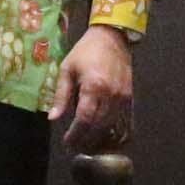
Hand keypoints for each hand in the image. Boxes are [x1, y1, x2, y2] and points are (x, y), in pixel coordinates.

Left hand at [49, 25, 133, 152]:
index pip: (84, 120)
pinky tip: (108, 140)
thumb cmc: (86, 51)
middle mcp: (111, 95)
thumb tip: (53, 118)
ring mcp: (123, 98)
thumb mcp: (67, 69)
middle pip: (98, 127)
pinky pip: (126, 122)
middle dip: (85, 141)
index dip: (75, 135)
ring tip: (88, 146)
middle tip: (74, 148)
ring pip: (112, 127)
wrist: (112, 37)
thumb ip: (61, 95)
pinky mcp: (130, 98)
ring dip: (100, 140)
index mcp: (93, 87)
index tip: (67, 143)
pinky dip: (118, 134)